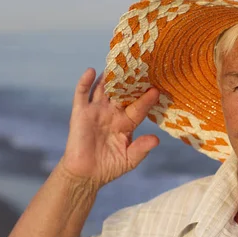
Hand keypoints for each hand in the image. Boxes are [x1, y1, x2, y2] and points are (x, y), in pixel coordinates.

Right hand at [57, 68, 159, 187]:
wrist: (86, 174)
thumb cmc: (110, 167)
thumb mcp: (130, 159)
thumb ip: (141, 148)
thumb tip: (156, 140)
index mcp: (127, 123)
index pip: (139, 107)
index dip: (146, 99)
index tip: (156, 90)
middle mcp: (113, 113)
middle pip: (122, 92)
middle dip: (130, 80)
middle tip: (139, 65)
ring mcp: (96, 111)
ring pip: (104, 89)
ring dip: (109, 76)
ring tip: (117, 62)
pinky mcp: (80, 113)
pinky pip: (82, 94)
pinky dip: (85, 81)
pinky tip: (92, 71)